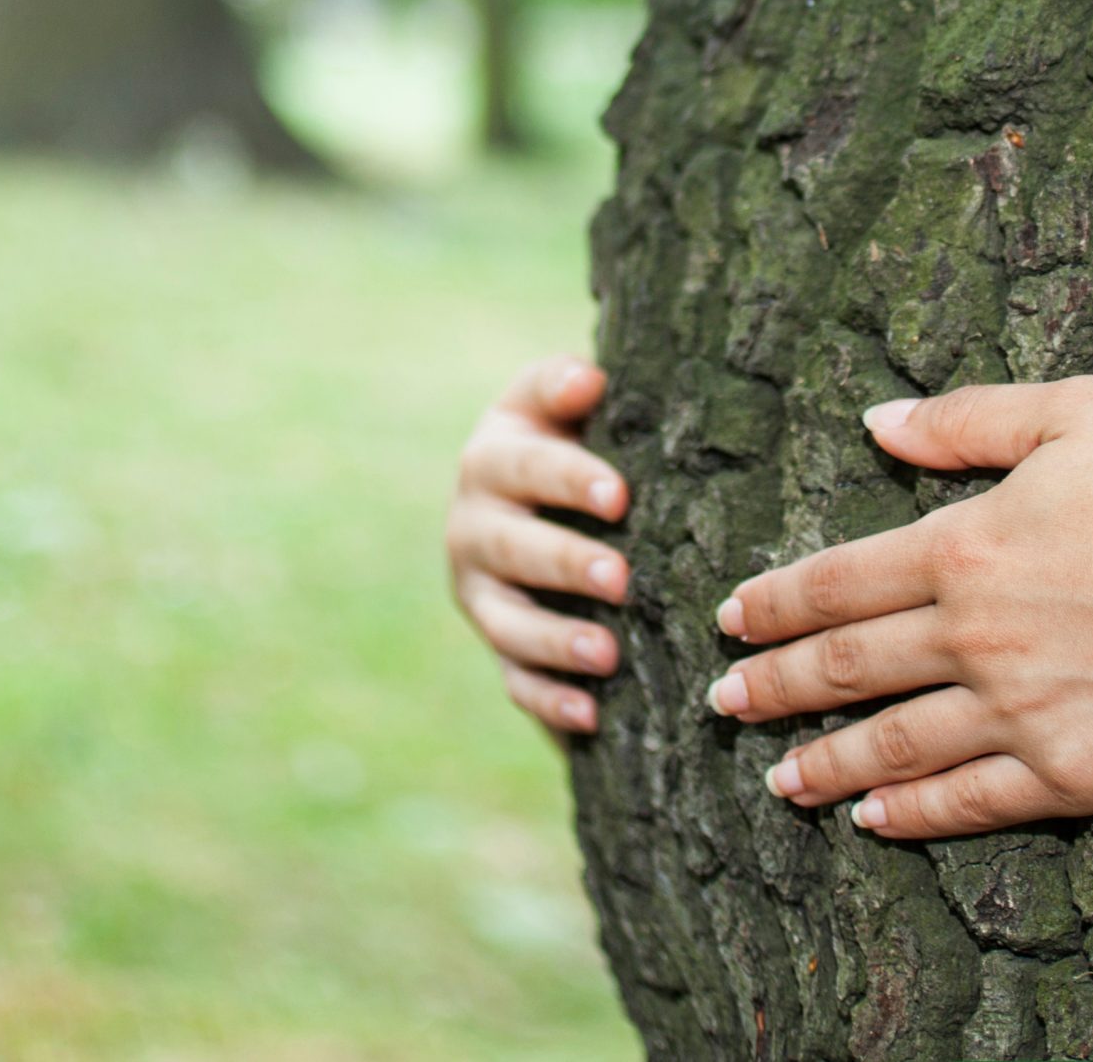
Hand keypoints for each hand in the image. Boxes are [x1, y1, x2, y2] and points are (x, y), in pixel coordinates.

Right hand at [446, 356, 627, 733]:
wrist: (536, 498)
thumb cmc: (565, 439)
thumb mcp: (552, 406)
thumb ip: (562, 386)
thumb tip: (587, 378)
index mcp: (490, 461)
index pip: (524, 468)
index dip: (569, 480)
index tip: (619, 496)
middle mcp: (472, 528)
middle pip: (510, 548)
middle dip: (564, 564)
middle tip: (620, 578)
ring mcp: (481, 594)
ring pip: (507, 622)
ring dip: (554, 640)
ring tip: (607, 656)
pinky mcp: (498, 645)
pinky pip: (513, 679)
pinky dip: (547, 699)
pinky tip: (589, 714)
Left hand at [709, 376, 1092, 837]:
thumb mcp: (1078, 409)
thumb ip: (966, 420)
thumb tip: (876, 421)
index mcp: (965, 544)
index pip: (837, 582)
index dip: (774, 604)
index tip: (728, 621)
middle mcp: (974, 636)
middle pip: (845, 669)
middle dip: (773, 687)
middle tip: (722, 704)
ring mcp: (1021, 713)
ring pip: (893, 746)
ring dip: (824, 763)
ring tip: (778, 780)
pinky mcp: (1076, 774)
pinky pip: (971, 803)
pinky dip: (914, 816)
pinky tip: (876, 823)